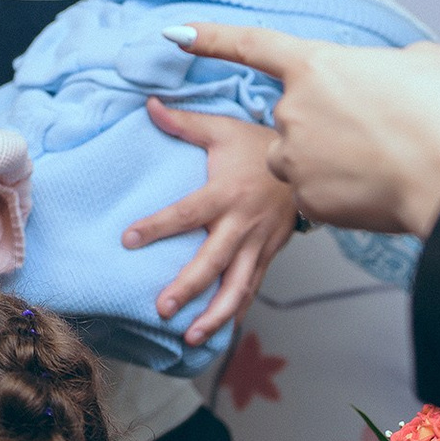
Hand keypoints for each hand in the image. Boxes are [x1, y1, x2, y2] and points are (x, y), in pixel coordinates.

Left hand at [122, 98, 298, 346]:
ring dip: (215, 314)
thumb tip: (149, 104)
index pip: (187, 213)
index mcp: (227, 193)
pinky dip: (235, 311)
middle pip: (213, 261)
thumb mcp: (222, 129)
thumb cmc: (258, 146)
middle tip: (163, 308)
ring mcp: (259, 244)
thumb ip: (184, 122)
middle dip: (189, 287)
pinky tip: (216, 330)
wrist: (311, 165)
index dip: (158, 226)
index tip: (129, 239)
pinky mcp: (269, 256)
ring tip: (190, 336)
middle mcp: (243, 223)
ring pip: (238, 286)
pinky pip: (252, 288)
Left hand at [179, 24, 439, 236]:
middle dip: (326, 122)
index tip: (176, 33)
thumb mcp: (422, 63)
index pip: (250, 44)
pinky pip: (317, 194)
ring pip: (300, 158)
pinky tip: (377, 188)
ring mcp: (296, 159)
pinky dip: (343, 192)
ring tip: (381, 162)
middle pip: (293, 115)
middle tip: (377, 130)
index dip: (210, 37)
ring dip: (330, 159)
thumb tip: (387, 78)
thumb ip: (387, 67)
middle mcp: (293, 110)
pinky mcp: (308, 202)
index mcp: (315, 65)